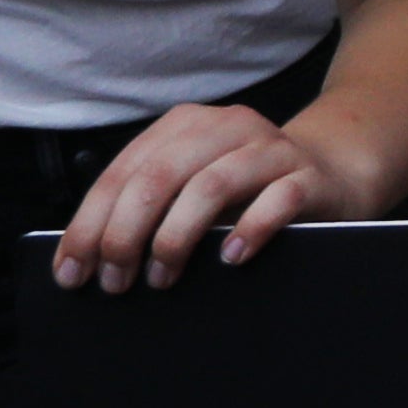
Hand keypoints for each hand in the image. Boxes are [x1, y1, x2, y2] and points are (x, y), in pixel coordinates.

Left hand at [56, 102, 367, 287]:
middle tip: (115, 281)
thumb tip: (89, 256)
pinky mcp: (309, 177)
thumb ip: (150, 203)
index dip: (90, 223)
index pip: (123, 172)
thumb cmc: (250, 188)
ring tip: (162, 278)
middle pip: (160, 177)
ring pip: (211, 186)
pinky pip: (276, 200)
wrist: (334, 171)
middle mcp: (226, 127)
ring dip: (175, 238)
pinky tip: (230, 259)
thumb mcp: (193, 186)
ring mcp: (270, 150)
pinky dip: (249, 230)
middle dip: (126, 235)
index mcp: (185, 126)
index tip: (72, 271)